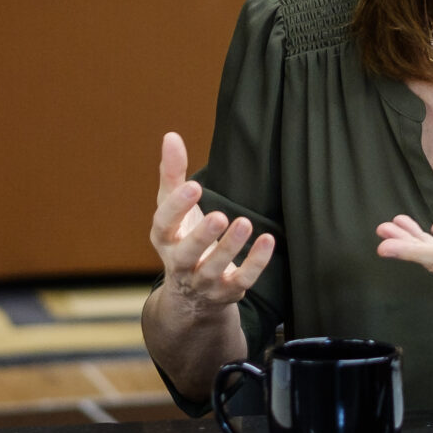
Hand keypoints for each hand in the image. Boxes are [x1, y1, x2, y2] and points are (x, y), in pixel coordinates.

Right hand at [150, 132, 272, 321]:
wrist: (191, 296)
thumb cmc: (181, 238)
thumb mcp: (172, 208)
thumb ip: (172, 174)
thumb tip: (171, 136)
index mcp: (164, 238)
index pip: (164, 224)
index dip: (177, 207)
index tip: (193, 186)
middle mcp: (180, 263)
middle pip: (186, 253)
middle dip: (202, 236)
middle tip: (219, 216)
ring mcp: (203, 280)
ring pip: (214, 268)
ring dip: (230, 248)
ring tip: (245, 223)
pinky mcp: (227, 291)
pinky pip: (242, 279)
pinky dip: (256, 263)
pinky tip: (268, 240)